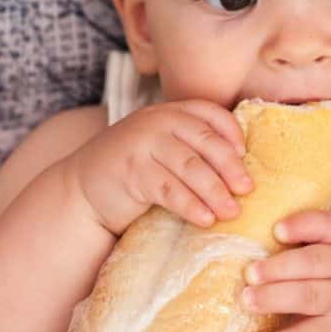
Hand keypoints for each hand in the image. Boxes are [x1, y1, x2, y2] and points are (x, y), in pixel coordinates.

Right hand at [64, 100, 252, 234]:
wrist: (83, 189)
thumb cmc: (134, 170)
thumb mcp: (162, 147)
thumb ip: (191, 145)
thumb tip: (240, 165)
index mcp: (169, 112)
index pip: (209, 113)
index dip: (231, 132)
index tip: (245, 154)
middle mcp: (156, 122)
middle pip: (205, 141)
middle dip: (230, 167)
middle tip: (247, 189)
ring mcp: (142, 145)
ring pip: (190, 167)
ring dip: (215, 191)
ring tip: (232, 211)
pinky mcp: (132, 172)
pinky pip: (170, 190)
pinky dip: (191, 206)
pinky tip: (206, 219)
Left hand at [241, 210, 330, 331]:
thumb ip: (310, 243)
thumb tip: (249, 236)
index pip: (328, 226)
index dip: (303, 225)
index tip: (277, 229)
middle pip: (316, 262)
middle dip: (281, 266)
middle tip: (250, 272)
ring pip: (309, 297)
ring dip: (275, 298)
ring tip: (246, 300)